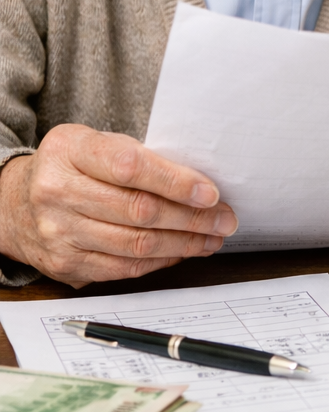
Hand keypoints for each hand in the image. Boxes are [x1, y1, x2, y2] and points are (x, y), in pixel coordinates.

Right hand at [0, 124, 237, 286]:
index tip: (211, 193)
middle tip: (225, 218)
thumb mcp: (97, 143)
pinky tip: (183, 251)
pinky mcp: (64, 264)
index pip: (131, 167)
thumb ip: (139, 156)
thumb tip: (199, 181)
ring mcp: (58, 231)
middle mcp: (58, 191)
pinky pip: (124, 268)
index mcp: (70, 150)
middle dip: (192, 217)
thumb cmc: (73, 166)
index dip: (176, 182)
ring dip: (184, 243)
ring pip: (136, 244)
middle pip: (139, 210)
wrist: (15, 202)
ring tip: (213, 237)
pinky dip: (161, 261)